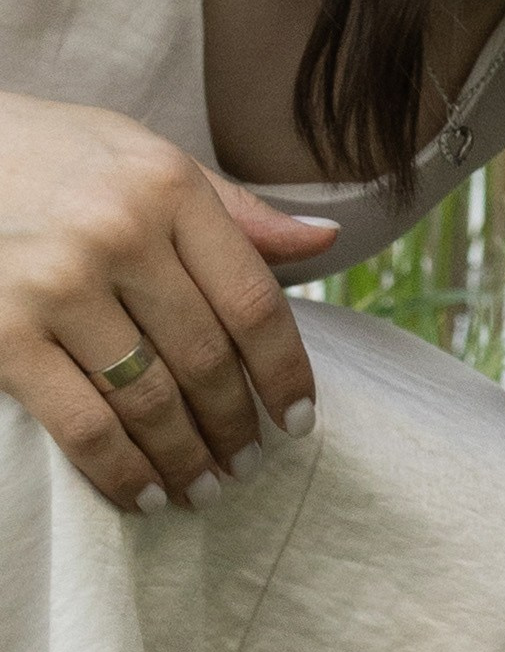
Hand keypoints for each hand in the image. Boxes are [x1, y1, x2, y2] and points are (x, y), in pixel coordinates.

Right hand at [0, 90, 332, 512]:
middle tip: (248, 464)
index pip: (252, 299)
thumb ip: (233, 209)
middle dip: (235, 425)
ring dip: (185, 458)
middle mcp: (118, 233)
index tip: (299, 419)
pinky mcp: (2, 335)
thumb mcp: (146, 158)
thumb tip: (325, 240)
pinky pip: (80, 424)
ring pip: (149, 401)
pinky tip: (144, 493)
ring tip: (204, 488)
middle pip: (206, 357)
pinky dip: (120, 471)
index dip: (285, 371)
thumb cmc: (56, 157)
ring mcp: (57, 286)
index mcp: (167, 187)